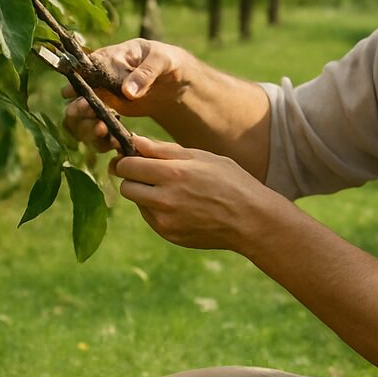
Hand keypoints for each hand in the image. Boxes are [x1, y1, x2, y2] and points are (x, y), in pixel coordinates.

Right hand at [63, 38, 186, 150]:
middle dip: (78, 113)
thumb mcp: (161, 60)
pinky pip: (96, 135)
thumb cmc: (165, 61)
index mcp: (105, 60)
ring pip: (80, 122)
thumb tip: (127, 92)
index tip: (80, 100)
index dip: (74, 87)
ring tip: (105, 131)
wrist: (174, 80)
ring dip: (87, 130)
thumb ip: (145, 73)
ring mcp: (101, 102)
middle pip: (73, 100)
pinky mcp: (108, 118)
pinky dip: (102, 142)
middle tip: (96, 119)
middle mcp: (96, 82)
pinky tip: (116, 142)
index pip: (81, 72)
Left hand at [110, 135, 285, 252]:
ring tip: (173, 190)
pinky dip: (158, 210)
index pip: (127, 166)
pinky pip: (150, 218)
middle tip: (151, 174)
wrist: (250, 220)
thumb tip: (135, 141)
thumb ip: (165, 150)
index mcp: (173, 174)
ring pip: (138, 203)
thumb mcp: (201, 157)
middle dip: (134, 178)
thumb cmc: (230, 181)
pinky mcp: (168, 235)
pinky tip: (181, 206)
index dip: (128, 159)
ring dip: (146, 194)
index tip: (135, 158)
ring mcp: (165, 221)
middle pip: (126, 186)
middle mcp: (164, 200)